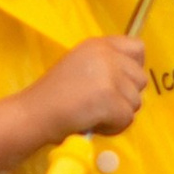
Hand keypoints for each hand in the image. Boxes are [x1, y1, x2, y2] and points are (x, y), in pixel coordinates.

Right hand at [31, 35, 150, 141]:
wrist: (33, 113)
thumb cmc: (53, 96)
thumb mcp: (79, 66)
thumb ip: (105, 65)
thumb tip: (131, 80)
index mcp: (98, 45)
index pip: (137, 48)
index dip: (133, 68)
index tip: (118, 83)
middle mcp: (106, 55)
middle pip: (140, 79)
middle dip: (125, 96)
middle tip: (100, 104)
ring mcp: (109, 76)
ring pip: (135, 102)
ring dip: (118, 114)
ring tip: (92, 114)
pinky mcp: (109, 99)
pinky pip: (127, 119)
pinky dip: (113, 128)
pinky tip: (92, 123)